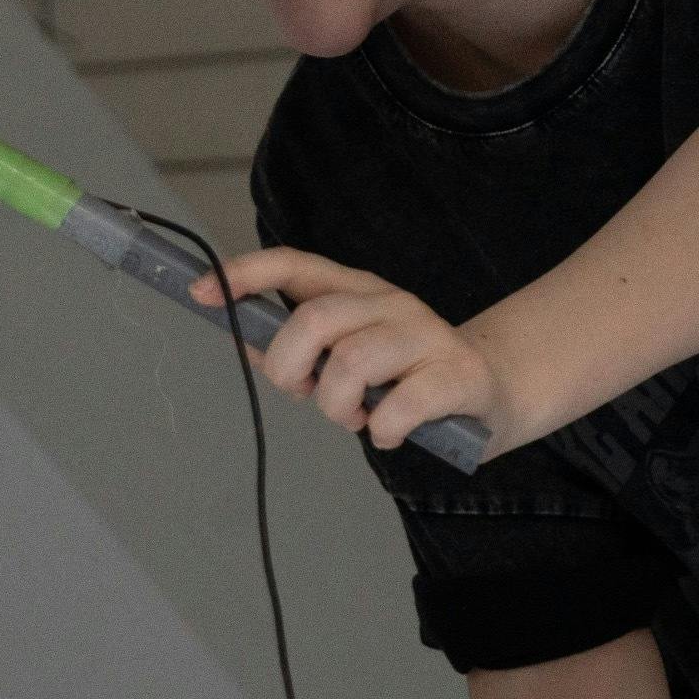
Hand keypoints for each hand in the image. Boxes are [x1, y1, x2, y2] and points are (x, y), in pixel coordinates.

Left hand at [191, 247, 509, 456]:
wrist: (495, 389)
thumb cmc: (409, 374)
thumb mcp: (351, 354)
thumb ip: (303, 348)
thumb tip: (243, 340)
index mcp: (358, 290)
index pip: (296, 265)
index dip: (247, 274)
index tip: (202, 292)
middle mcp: (390, 302)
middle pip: (316, 319)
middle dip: (291, 366)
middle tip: (305, 393)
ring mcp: (426, 335)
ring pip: (352, 363)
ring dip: (338, 406)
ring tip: (356, 418)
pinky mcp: (457, 375)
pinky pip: (399, 406)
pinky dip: (381, 431)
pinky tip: (388, 433)